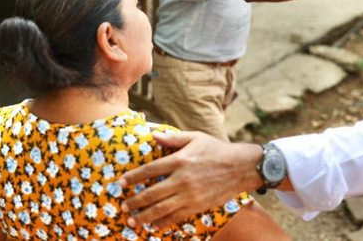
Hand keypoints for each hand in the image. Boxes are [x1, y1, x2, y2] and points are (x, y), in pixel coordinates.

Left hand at [118, 131, 263, 228]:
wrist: (241, 167)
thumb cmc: (216, 150)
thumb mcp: (195, 137)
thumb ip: (173, 138)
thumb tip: (153, 135)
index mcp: (179, 160)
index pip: (150, 170)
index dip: (133, 178)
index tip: (121, 183)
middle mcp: (182, 179)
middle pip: (151, 193)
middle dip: (135, 201)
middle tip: (123, 205)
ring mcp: (190, 195)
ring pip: (161, 209)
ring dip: (144, 216)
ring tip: (132, 220)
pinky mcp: (197, 206)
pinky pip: (176, 217)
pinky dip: (162, 223)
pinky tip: (153, 226)